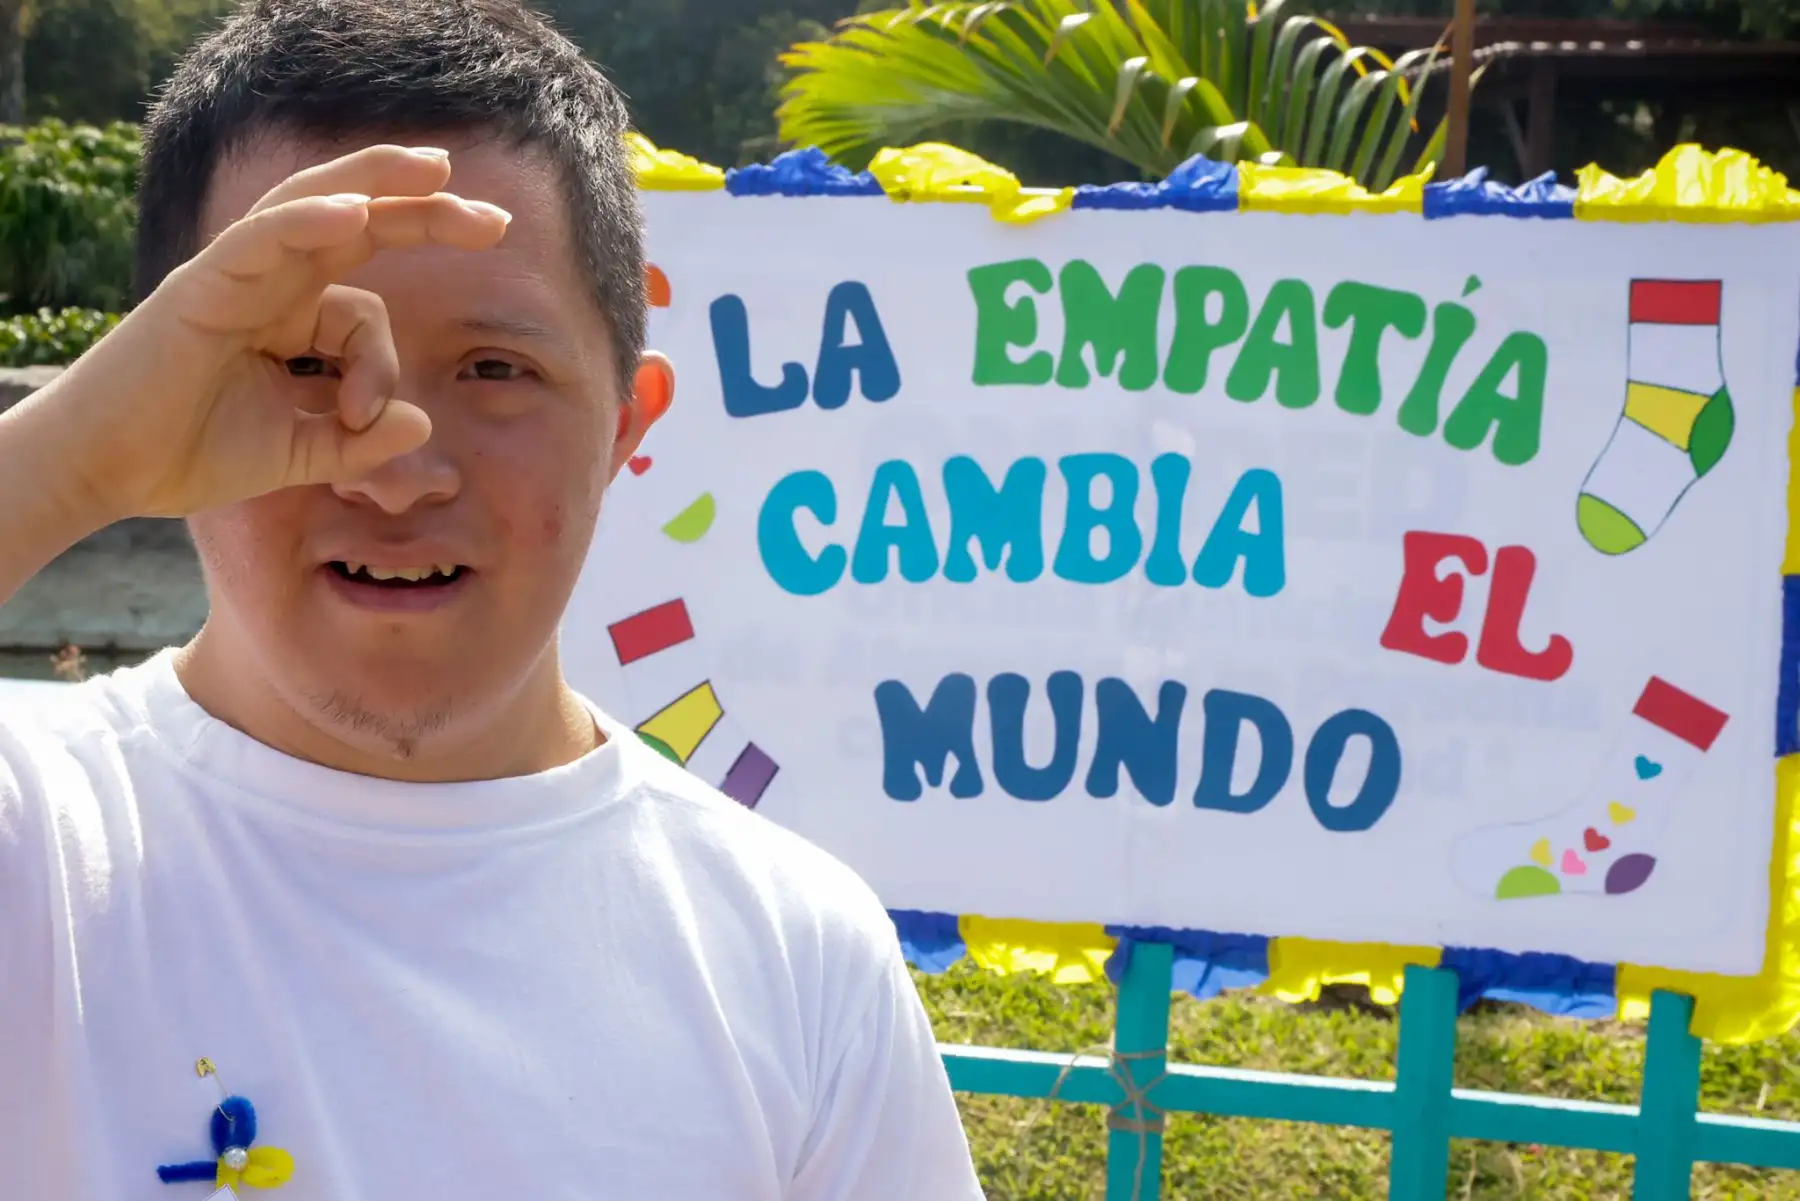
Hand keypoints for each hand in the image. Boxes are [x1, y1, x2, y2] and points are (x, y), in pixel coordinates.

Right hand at [44, 143, 510, 520]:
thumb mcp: (302, 452)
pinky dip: (303, 222)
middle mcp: (270, 281)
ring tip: (432, 170)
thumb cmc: (195, 452)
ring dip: (374, 181)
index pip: (368, 311)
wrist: (111, 471)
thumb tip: (424, 424)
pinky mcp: (201, 285)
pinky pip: (259, 239)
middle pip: (356, 223)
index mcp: (293, 315)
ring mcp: (236, 275)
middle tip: (495, 218)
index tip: (365, 420)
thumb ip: (363, 441)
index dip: (381, 366)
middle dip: (425, 212)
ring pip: (311, 206)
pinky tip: (349, 212)